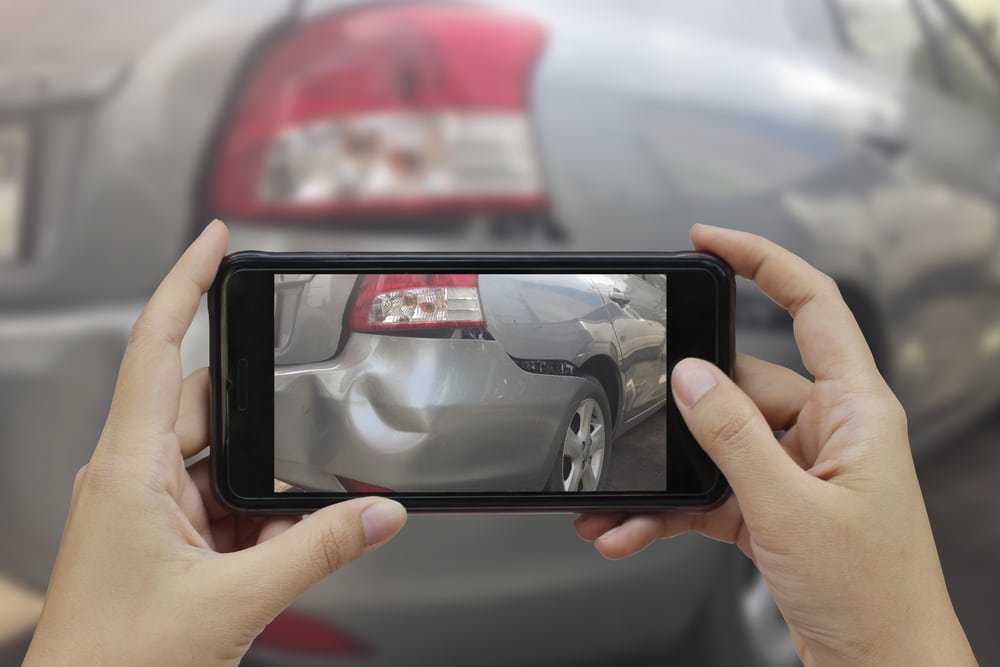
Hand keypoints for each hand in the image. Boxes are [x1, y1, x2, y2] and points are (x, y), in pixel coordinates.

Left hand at [23, 220, 406, 666]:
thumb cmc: (116, 664)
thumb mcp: (234, 600)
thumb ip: (319, 551)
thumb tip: (380, 515)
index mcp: (127, 469)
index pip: (157, 347)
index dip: (185, 283)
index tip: (215, 241)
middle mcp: (131, 477)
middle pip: (208, 405)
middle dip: (263, 415)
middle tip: (308, 416)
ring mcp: (146, 510)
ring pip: (222, 463)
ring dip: (266, 484)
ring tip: (300, 511)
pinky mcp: (164, 541)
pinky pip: (223, 506)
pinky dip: (261, 521)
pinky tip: (286, 544)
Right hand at [575, 225, 975, 665]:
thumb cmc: (873, 596)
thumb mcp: (790, 507)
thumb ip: (734, 436)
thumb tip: (691, 376)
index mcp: (855, 410)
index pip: (813, 304)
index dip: (762, 261)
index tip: (707, 241)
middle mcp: (826, 431)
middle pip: (739, 384)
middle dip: (678, 408)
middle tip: (630, 413)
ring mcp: (794, 470)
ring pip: (713, 445)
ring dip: (664, 473)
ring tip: (616, 502)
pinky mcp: (770, 507)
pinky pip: (708, 492)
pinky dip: (668, 511)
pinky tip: (632, 530)